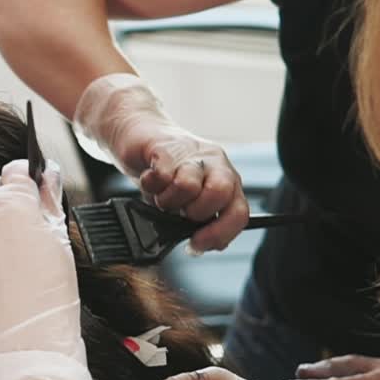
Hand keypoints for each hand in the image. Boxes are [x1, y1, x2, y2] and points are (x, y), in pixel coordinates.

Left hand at [0, 159, 95, 379]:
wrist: (27, 335)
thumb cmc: (50, 290)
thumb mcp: (60, 238)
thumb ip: (50, 199)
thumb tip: (48, 174)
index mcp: (13, 201)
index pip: (16, 170)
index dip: (30, 177)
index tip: (37, 188)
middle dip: (9, 194)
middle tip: (30, 217)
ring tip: (13, 238)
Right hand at [73, 73, 249, 250]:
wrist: (140, 135)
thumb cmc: (165, 172)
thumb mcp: (188, 202)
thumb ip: (198, 221)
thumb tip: (198, 245)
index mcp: (227, 181)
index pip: (239, 212)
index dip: (220, 234)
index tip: (196, 244)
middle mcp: (216, 164)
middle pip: (219, 194)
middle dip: (193, 213)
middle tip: (177, 210)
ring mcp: (191, 154)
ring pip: (187, 186)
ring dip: (167, 200)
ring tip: (161, 194)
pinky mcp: (165, 148)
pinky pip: (161, 175)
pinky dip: (150, 185)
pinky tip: (149, 180)